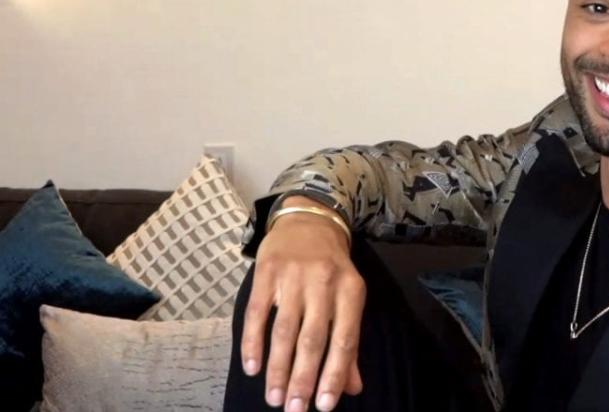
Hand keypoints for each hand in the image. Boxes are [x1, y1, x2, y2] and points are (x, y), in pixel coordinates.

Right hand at [242, 198, 364, 411]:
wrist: (308, 220)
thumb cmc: (332, 268)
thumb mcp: (349, 298)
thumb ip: (349, 343)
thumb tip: (351, 387)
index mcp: (351, 291)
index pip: (344, 340)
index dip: (333, 375)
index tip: (323, 407)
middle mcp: (324, 283)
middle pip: (312, 340)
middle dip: (302, 379)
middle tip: (293, 409)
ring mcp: (293, 277)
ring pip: (284, 331)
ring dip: (277, 368)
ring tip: (273, 398)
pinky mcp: (266, 272)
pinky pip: (257, 314)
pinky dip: (253, 343)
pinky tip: (252, 368)